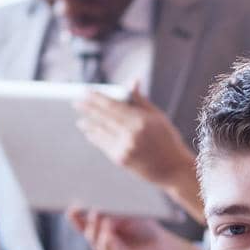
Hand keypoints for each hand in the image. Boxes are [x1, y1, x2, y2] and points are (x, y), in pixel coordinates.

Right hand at [67, 208, 202, 249]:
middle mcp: (101, 243)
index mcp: (100, 230)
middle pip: (88, 233)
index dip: (74, 216)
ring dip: (100, 230)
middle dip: (90, 221)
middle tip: (94, 209)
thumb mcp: (127, 214)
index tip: (71, 206)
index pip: (81, 224)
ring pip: (97, 243)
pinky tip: (109, 233)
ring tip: (105, 219)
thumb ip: (113, 212)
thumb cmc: (145, 226)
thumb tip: (99, 207)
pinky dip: (109, 241)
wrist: (163, 244)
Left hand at [75, 85, 194, 191]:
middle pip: (103, 117)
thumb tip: (132, 80)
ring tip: (80, 120)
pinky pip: (104, 145)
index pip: (113, 106)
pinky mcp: (122, 160)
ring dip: (89, 125)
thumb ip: (140, 100)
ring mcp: (125, 148)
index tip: (86, 91)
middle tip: (76, 102)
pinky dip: (96, 138)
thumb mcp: (157, 117)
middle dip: (88, 109)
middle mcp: (131, 134)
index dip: (97, 98)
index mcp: (140, 120)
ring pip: (101, 132)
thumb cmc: (167, 140)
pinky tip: (90, 133)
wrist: (173, 169)